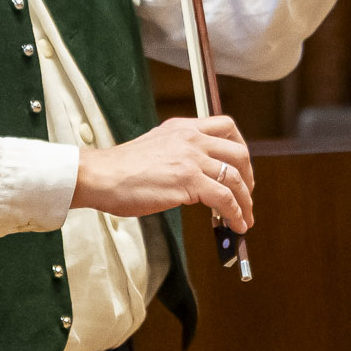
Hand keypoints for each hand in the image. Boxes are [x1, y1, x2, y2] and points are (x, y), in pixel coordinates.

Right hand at [72, 114, 254, 233]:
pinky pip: (225, 198)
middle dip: (249, 177)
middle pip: (239, 152)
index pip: (226, 127)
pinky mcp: (189, 181)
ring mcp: (192, 158)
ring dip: (245, 202)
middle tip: (246, 194)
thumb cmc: (119, 169)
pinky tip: (234, 223)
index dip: (240, 148)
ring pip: (236, 178)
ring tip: (244, 218)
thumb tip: (195, 174)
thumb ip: (177, 153)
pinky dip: (235, 213)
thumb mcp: (155, 147)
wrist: (101, 176)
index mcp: (183, 128)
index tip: (242, 167)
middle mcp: (191, 138)